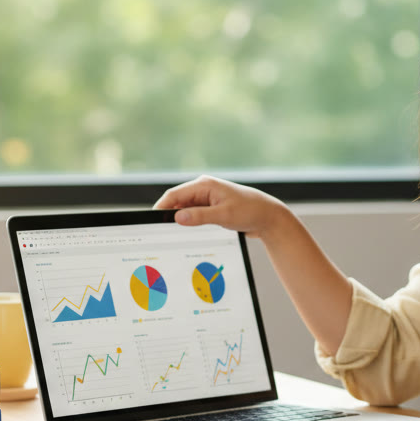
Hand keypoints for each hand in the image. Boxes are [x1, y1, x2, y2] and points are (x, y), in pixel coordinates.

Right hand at [154, 175, 288, 239]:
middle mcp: (203, 189)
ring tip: (172, 236)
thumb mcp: (224, 216)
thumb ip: (200, 216)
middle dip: (168, 216)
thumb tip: (177, 217)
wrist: (269, 216)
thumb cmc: (250, 211)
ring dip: (180, 221)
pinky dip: (189, 224)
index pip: (174, 195)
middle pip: (177, 202)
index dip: (160, 207)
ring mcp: (207, 199)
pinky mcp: (211, 208)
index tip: (150, 221)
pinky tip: (188, 235)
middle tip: (159, 232)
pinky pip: (194, 215)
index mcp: (204, 184)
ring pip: (185, 210)